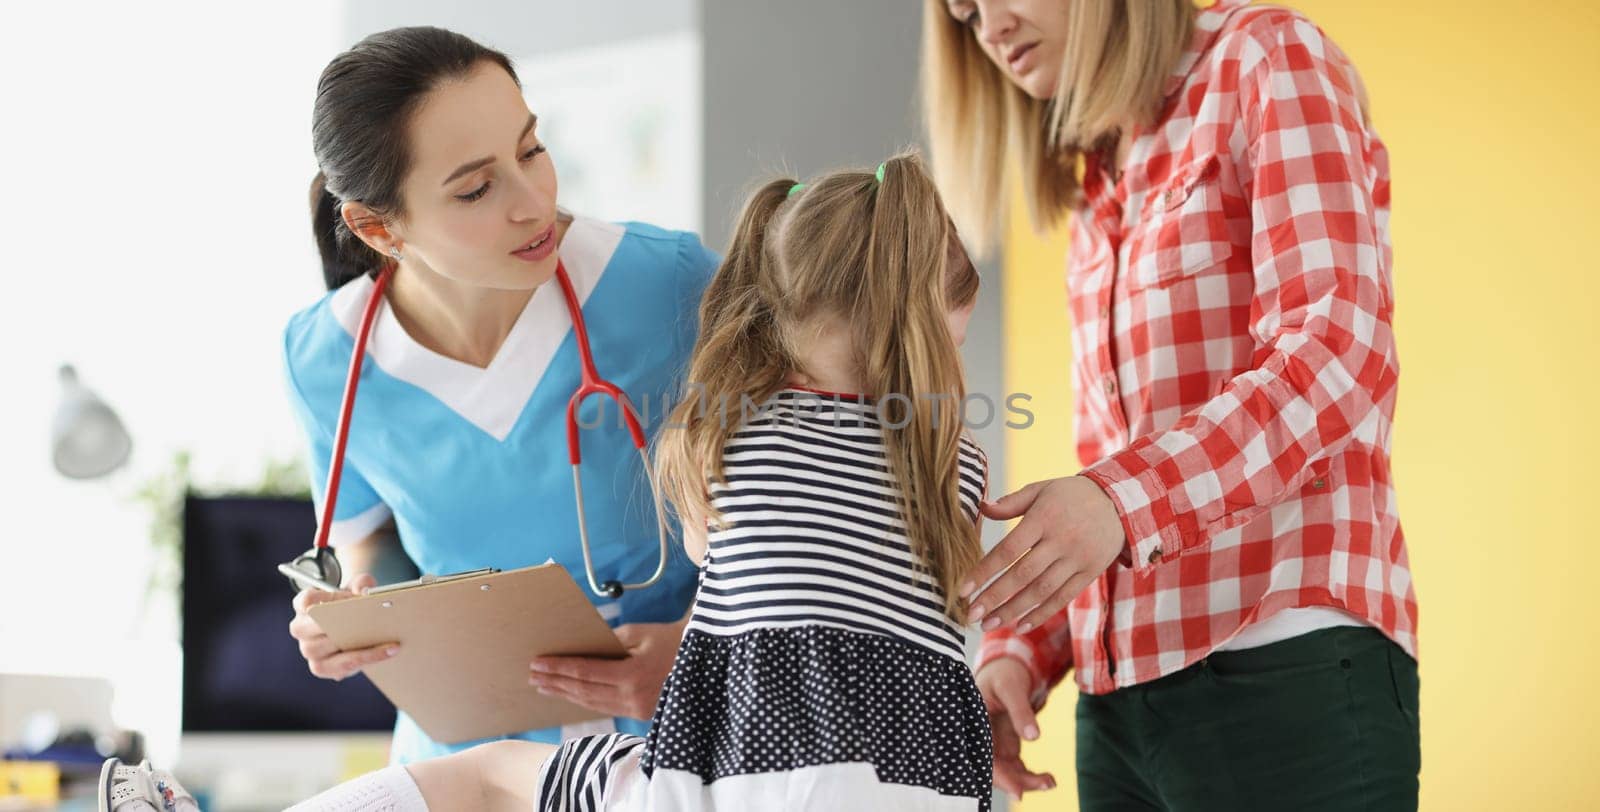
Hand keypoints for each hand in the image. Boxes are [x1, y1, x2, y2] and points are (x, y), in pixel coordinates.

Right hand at [289, 573, 399, 680]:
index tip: (350, 599)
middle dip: (341, 625)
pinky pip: (341, 666)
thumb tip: (365, 592)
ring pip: (326, 650)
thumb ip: (362, 583)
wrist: (352, 623)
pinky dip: (366, 659)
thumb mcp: (358, 587)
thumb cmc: (350, 601)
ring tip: (390, 641)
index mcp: (304, 605)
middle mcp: (301, 628)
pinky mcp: (321, 667)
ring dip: (357, 646)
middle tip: (372, 623)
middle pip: (313, 628)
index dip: (327, 600)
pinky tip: (388, 651)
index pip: (306, 601)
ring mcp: (308, 650)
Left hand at [528, 619, 685, 719]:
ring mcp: (637, 709)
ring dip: (566, 695)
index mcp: (632, 675)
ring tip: (545, 687)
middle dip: (556, 683)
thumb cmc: (672, 639)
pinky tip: (571, 696)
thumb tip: (583, 647)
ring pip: (592, 704)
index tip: (537, 663)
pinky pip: (606, 708)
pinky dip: (585, 701)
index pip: (585, 672)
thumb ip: (610, 642)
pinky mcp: (641, 714)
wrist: (705, 660)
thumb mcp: (640, 633)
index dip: (558, 668)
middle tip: (533, 676)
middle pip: (584, 691)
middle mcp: (632, 697)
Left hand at [963, 476, 1124, 632]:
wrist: (1121, 501)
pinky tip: (1021, 625)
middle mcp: (1061, 540)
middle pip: (1022, 575)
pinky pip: (1063, 597)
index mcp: (1044, 518)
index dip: (984, 571)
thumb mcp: (1042, 489)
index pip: (1008, 549)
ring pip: (1042, 590)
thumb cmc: (1072, 495)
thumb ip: (1011, 502)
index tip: (963, 589)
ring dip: (1014, 610)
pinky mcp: (1090, 572)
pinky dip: (1042, 613)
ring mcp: (1077, 558)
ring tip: (990, 624)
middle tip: (971, 615)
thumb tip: (982, 509)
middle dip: (994, 597)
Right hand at [977, 657, 1055, 798]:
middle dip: (1017, 781)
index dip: (997, 776)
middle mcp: (980, 736)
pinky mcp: (1005, 744)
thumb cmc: (1003, 672)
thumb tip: (1032, 736)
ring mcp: (993, 743)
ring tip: (1050, 781)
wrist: (1006, 667)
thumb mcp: (1011, 686)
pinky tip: (1046, 778)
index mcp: (974, 723)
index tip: (1017, 792)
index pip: (981, 756)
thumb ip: (1020, 710)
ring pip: (1005, 771)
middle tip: (1046, 783)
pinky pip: (1014, 767)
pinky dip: (1028, 775)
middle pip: (994, 768)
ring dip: (1025, 781)